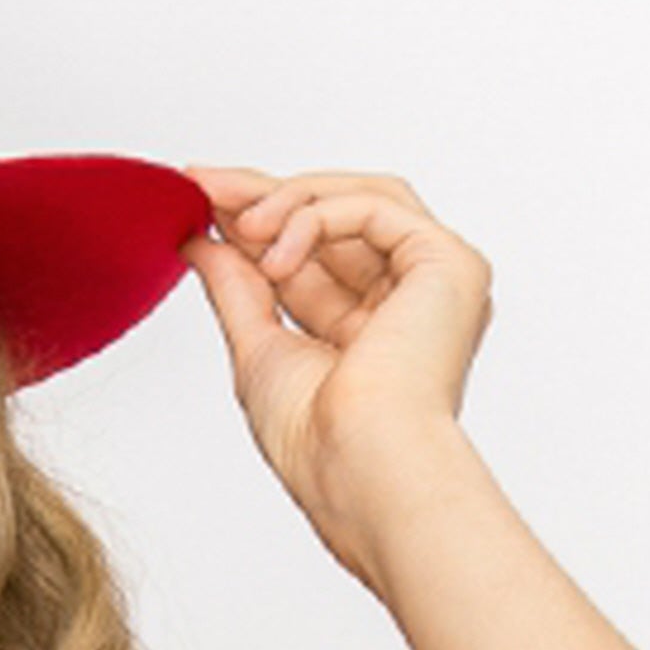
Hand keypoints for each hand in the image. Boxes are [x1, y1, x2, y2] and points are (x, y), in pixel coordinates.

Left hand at [176, 166, 494, 580]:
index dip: (256, 221)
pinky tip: (273, 252)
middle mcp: (409, 300)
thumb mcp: (256, 346)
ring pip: (362, 197)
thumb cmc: (315, 438)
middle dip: (264, 195)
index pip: (312, 252)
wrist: (356, 465)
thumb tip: (201, 239)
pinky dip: (317, 216)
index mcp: (371, 327)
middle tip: (202, 183)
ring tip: (238, 226)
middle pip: (337, 216)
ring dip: (288, 201)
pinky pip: (378, 206)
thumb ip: (236, 287)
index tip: (198, 197)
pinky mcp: (450, 265)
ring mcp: (435, 280)